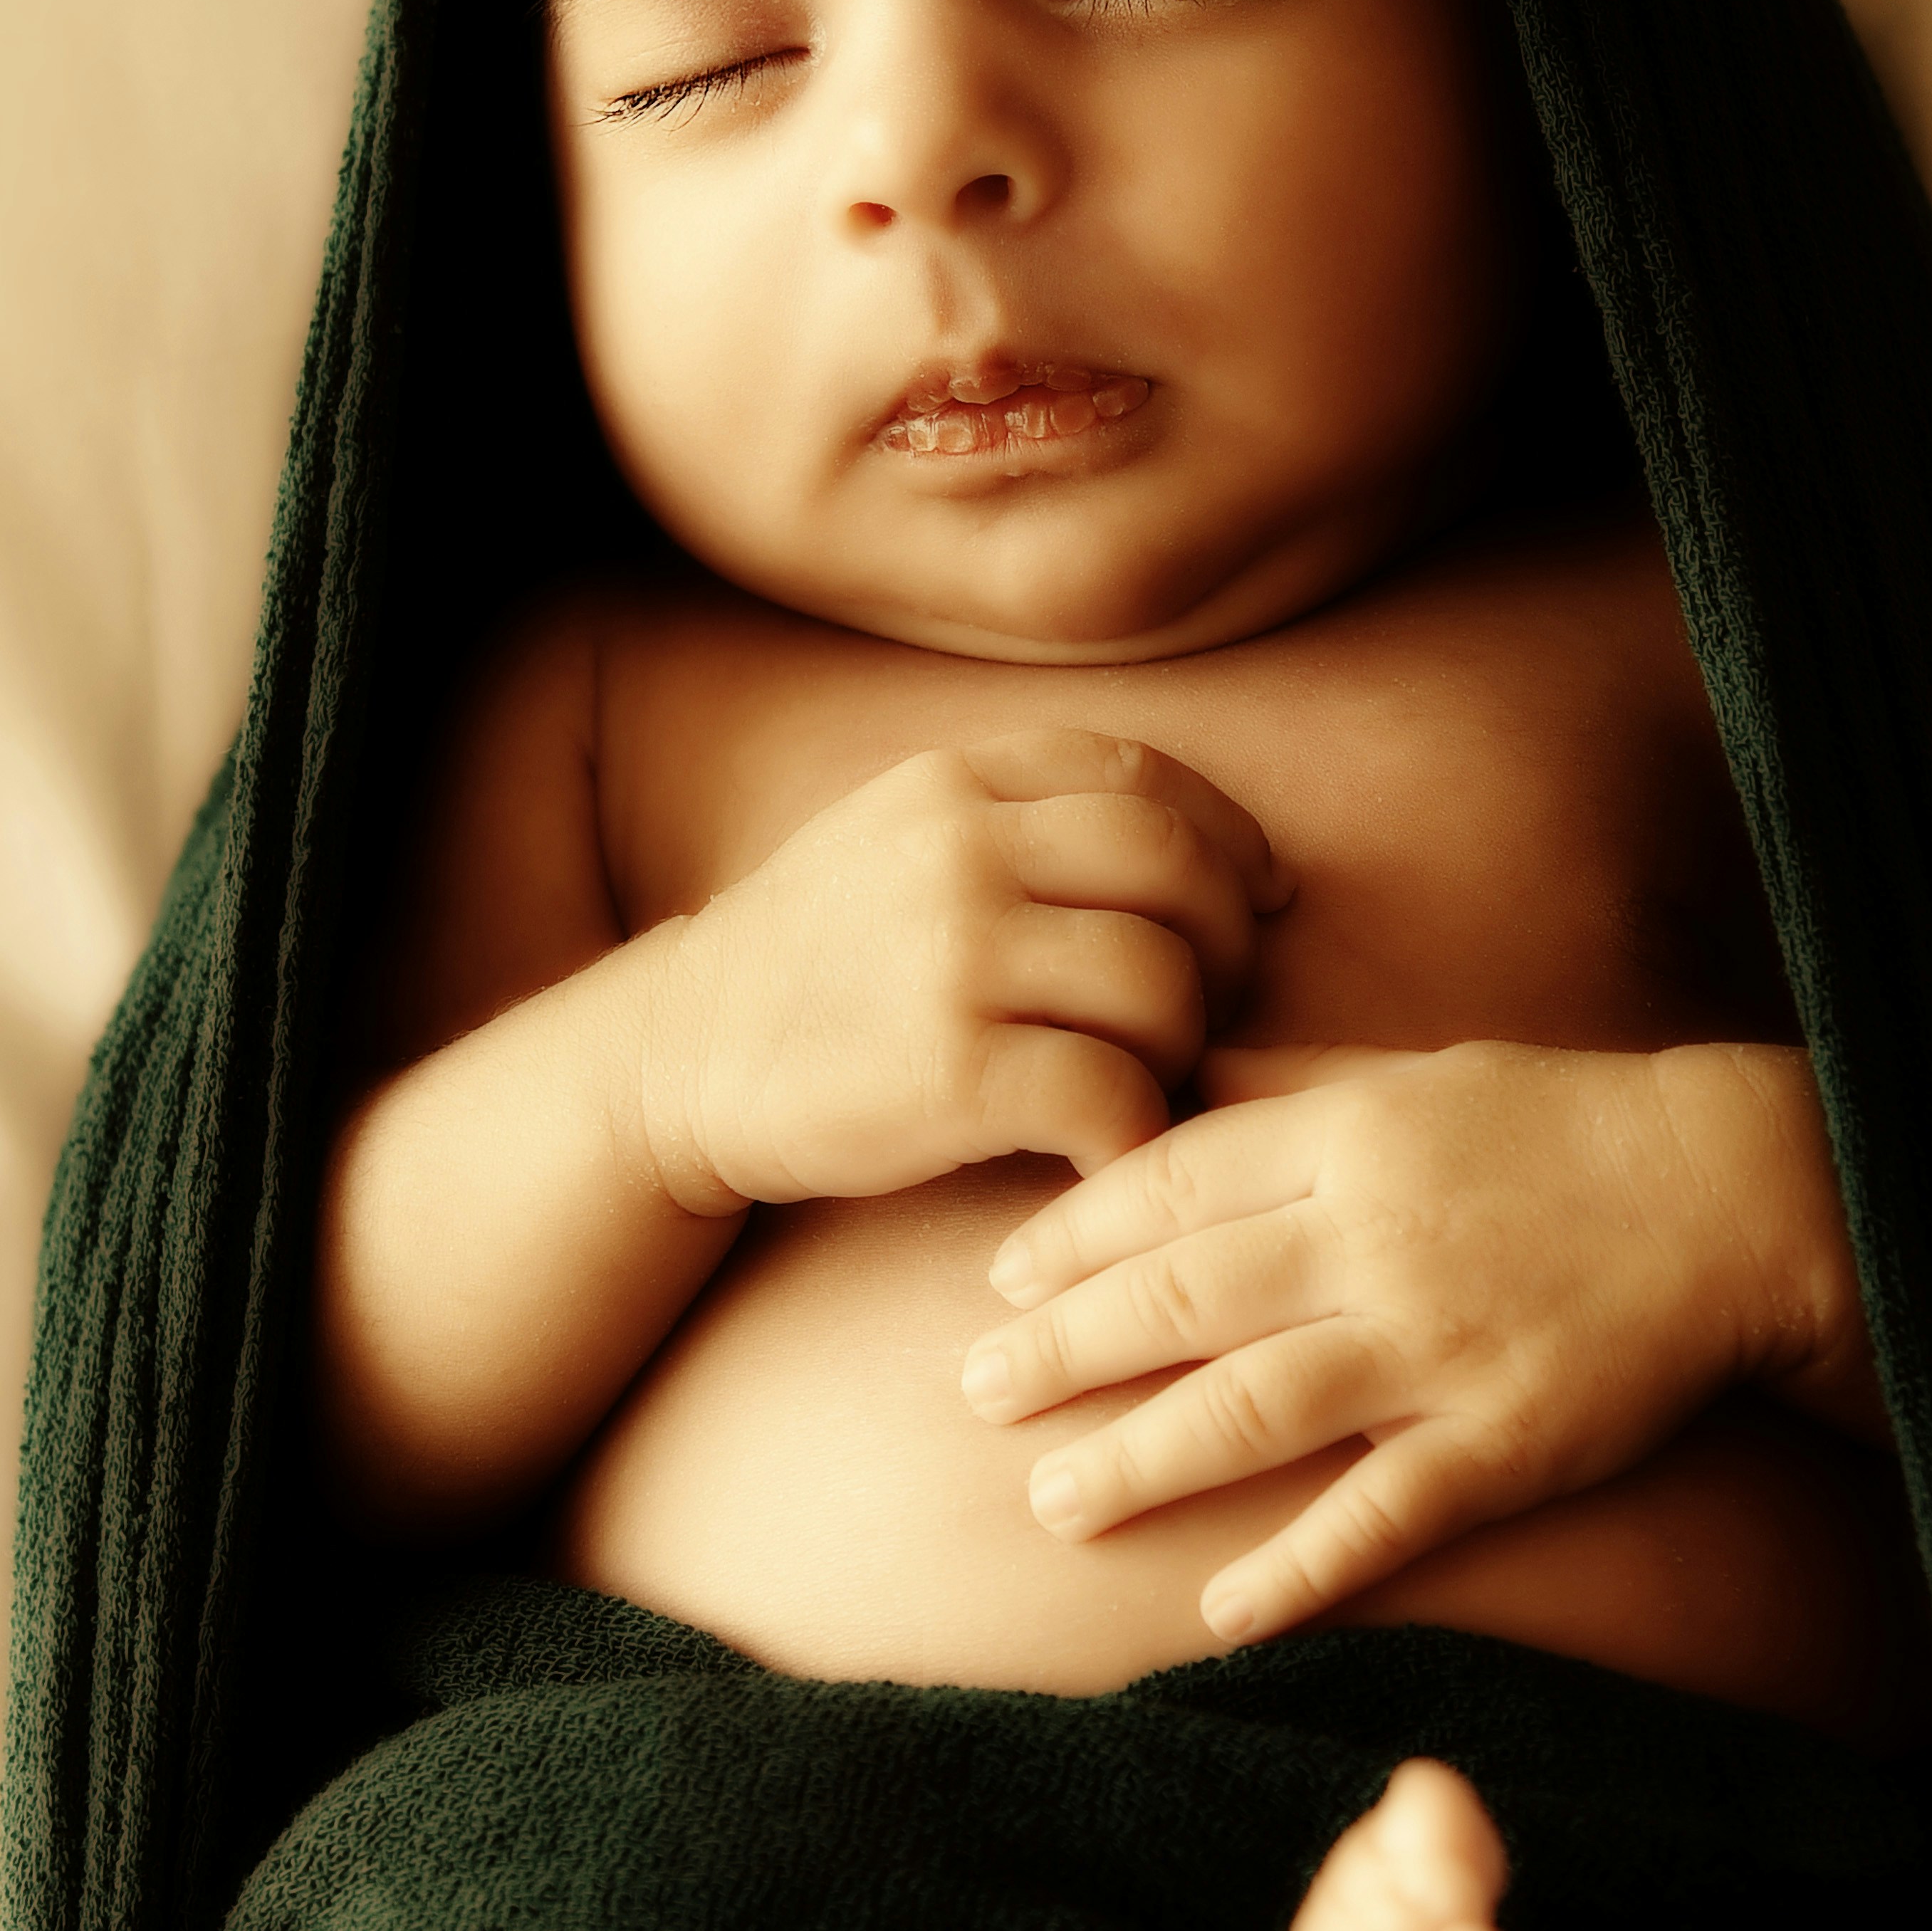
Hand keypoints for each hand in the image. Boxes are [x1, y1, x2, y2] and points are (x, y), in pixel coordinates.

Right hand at [641, 732, 1288, 1212]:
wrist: (675, 1061)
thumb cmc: (815, 960)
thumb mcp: (893, 836)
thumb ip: (1017, 816)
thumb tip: (1198, 841)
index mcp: (955, 782)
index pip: (1145, 778)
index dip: (1228, 839)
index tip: (1256, 899)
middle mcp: (961, 852)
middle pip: (1178, 872)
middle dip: (1226, 945)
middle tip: (1209, 1007)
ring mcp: (955, 959)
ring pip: (1162, 986)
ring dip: (1183, 1048)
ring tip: (1141, 1080)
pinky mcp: (950, 1073)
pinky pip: (1113, 1093)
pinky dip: (1137, 1133)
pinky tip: (1108, 1152)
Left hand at [960, 1038, 1874, 1641]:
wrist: (1737, 1194)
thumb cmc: (1563, 1129)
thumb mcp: (1418, 1073)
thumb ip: (1287, 1090)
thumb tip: (1163, 1079)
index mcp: (1351, 1134)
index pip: (1172, 1184)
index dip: (1073, 1236)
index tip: (998, 1282)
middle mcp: (1377, 1238)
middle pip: (1183, 1299)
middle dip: (1064, 1351)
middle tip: (973, 1394)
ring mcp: (1439, 1345)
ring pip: (1256, 1410)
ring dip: (1142, 1461)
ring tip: (1054, 1504)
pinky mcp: (1505, 1441)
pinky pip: (1381, 1514)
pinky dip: (1297, 1568)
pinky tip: (1217, 1611)